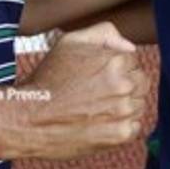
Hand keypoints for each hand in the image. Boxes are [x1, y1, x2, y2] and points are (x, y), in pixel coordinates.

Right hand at [11, 22, 147, 159]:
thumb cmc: (48, 79)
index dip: (114, 68)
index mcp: (116, 60)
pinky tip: (100, 123)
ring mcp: (124, 111)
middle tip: (97, 93)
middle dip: (124, 85)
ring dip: (124, 106)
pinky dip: (122, 126)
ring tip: (96, 108)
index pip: (133, 61)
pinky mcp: (120, 135)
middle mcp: (124, 85)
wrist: (29, 119)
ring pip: (139, 104)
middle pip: (141, 82)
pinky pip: (134, 126)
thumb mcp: (70, 42)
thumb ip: (104, 33)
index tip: (95, 76)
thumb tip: (130, 46)